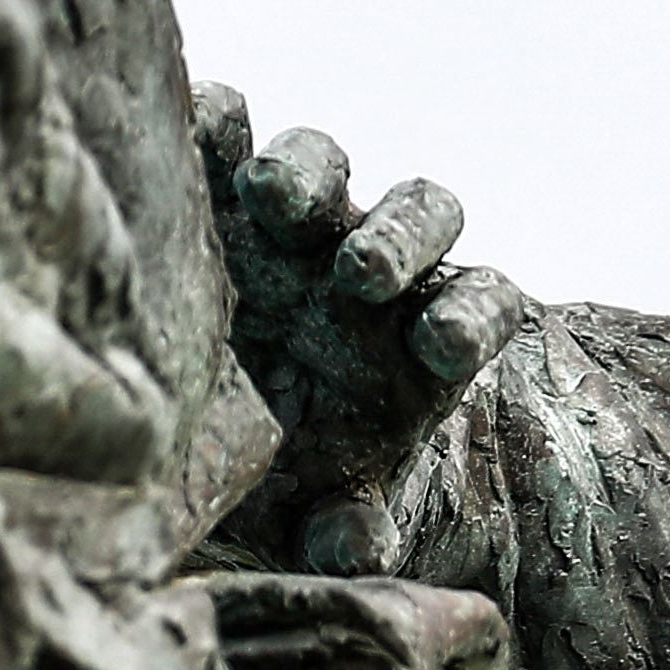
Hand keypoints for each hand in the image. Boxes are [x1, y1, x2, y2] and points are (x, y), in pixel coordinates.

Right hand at [199, 87, 531, 571]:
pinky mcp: (210, 188)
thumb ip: (345, 531)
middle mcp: (365, 263)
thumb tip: (361, 551)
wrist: (202, 427)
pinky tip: (190, 127)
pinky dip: (211, 118)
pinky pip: (222, 129)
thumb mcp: (316, 518)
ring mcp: (290, 219)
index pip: (480, 304)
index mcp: (419, 338)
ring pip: (321, 163)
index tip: (441, 348)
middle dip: (399, 238)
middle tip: (360, 275)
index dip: (471, 318)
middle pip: (418, 215)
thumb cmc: (288, 477)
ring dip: (304, 172)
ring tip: (272, 197)